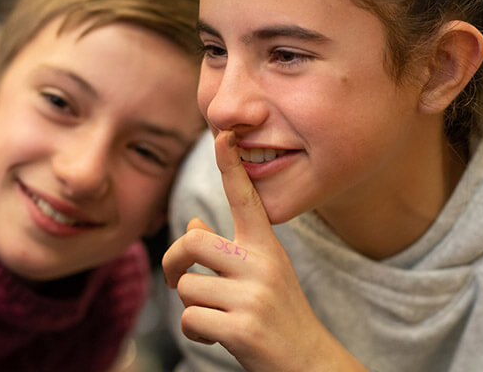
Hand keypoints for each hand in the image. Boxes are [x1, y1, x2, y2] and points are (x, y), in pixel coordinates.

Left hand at [162, 131, 364, 371]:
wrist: (311, 365)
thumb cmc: (280, 316)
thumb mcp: (261, 275)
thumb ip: (228, 249)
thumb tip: (193, 222)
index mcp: (267, 247)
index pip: (246, 198)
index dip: (231, 166)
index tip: (224, 135)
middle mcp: (262, 265)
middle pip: (193, 241)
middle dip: (172, 261)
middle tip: (174, 278)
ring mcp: (254, 296)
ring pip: (187, 287)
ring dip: (191, 307)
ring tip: (216, 319)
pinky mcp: (243, 329)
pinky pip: (191, 320)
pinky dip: (196, 333)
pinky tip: (218, 338)